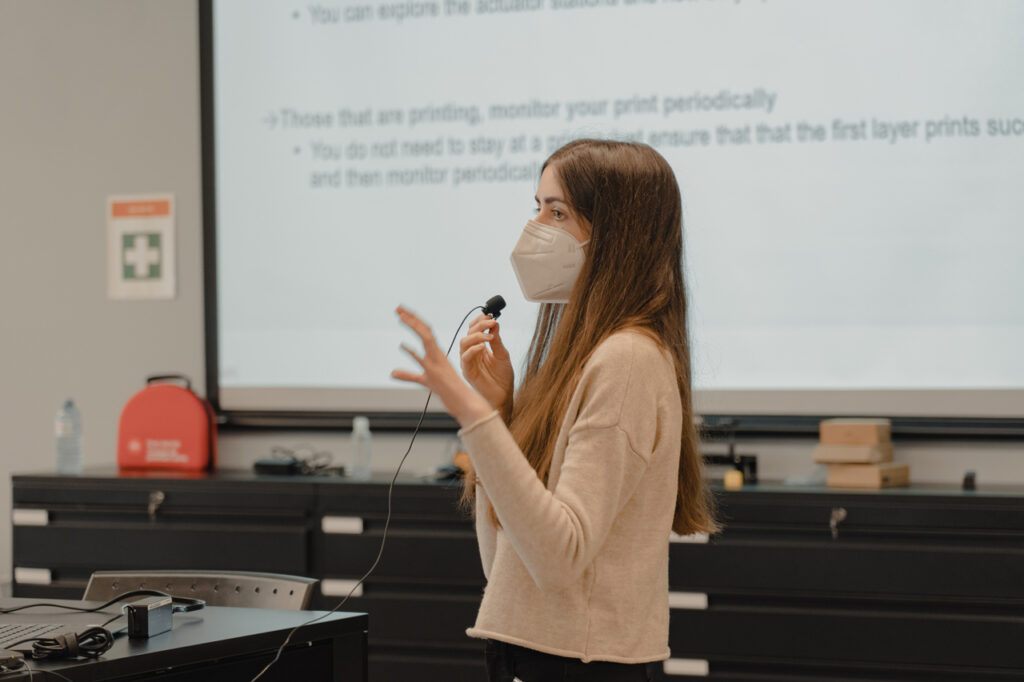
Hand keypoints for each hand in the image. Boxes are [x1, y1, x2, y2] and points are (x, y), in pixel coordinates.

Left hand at [391, 306, 493, 426]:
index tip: (403, 312)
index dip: (414, 320)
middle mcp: (436, 354)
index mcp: (436, 353)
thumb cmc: (448, 391)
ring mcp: (436, 361)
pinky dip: (413, 352)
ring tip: (401, 316)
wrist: (464, 402)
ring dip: (414, 325)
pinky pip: (424, 359)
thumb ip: (407, 375)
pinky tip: (402, 346)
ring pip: (426, 338)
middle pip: (424, 330)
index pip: (424, 331)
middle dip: (411, 317)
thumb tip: (392, 373)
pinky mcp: (434, 371)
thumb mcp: (423, 380)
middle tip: (398, 308)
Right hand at [459, 314, 513, 414]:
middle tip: (491, 323)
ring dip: (476, 336)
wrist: (504, 396)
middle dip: (479, 325)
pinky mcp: (468, 371)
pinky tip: (484, 347)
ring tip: (490, 336)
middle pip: (468, 333)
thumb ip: (497, 341)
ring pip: (464, 343)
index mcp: (479, 348)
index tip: (490, 316)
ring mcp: (468, 362)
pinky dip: (473, 350)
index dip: (479, 321)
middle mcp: (472, 353)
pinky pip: (465, 358)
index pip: (473, 329)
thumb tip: (494, 324)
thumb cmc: (503, 378)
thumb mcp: (502, 355)